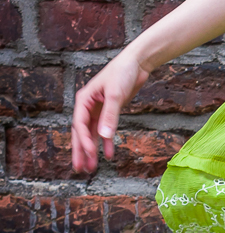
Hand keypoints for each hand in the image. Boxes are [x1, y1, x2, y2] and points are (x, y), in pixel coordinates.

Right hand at [71, 50, 151, 173]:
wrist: (137, 63)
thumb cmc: (122, 73)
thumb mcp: (115, 94)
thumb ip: (110, 115)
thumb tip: (104, 136)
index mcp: (84, 100)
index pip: (79, 125)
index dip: (83, 141)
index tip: (90, 154)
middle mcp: (88, 106)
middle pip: (81, 132)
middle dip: (81, 151)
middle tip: (80, 168)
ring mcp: (98, 110)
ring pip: (92, 134)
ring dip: (92, 150)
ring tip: (92, 167)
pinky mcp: (109, 112)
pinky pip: (105, 130)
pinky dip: (107, 142)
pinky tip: (109, 154)